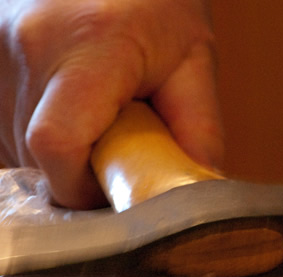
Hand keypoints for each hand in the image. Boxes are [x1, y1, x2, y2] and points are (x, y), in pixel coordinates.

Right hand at [0, 0, 222, 208]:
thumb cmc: (157, 4)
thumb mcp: (194, 60)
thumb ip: (201, 130)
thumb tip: (192, 189)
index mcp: (91, 47)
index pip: (59, 146)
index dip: (83, 186)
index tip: (113, 187)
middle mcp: (30, 48)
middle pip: (40, 154)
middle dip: (82, 170)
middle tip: (120, 144)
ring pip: (21, 146)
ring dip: (64, 153)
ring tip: (99, 114)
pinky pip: (10, 129)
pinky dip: (46, 136)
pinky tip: (76, 109)